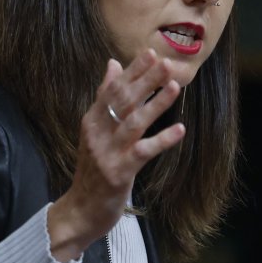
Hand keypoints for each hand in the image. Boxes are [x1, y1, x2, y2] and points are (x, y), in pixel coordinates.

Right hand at [47, 49, 184, 261]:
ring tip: (175, 87)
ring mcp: (108, 152)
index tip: (152, 53)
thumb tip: (113, 64)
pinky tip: (180, 130)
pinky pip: (143, 153)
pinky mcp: (119, 172)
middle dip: (146, 80)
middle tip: (167, 63)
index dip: (133, 71)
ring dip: (156, 104)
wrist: (81, 209)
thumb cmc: (94, 169)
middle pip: (123, 101)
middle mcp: (98, 133)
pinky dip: (162, 140)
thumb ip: (104, 98)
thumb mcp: (96, 131)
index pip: (113, 89)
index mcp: (92, 120)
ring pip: (134, 122)